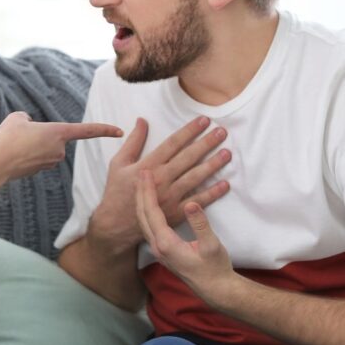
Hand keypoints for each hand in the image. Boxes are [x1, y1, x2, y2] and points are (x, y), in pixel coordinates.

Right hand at [0, 111, 122, 181]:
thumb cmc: (9, 137)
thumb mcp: (17, 118)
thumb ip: (27, 120)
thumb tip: (28, 125)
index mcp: (59, 132)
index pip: (87, 130)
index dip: (104, 129)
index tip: (119, 131)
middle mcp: (59, 149)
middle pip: (54, 138)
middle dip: (39, 136)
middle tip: (21, 135)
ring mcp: (50, 162)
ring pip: (43, 148)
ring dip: (31, 146)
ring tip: (15, 146)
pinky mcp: (40, 171)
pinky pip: (36, 158)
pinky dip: (27, 155)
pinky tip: (14, 156)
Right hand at [90, 116, 231, 252]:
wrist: (116, 224)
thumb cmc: (117, 191)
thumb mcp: (118, 163)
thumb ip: (133, 141)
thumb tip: (142, 120)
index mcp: (148, 165)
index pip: (173, 143)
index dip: (189, 131)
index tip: (204, 121)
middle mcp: (161, 179)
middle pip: (188, 157)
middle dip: (206, 143)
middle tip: (222, 132)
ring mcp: (170, 197)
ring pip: (195, 177)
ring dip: (213, 165)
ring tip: (227, 153)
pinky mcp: (176, 212)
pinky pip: (197, 201)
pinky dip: (212, 193)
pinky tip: (225, 184)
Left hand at [136, 170, 236, 301]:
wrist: (215, 290)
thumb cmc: (215, 268)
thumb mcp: (211, 246)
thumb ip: (200, 225)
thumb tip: (190, 204)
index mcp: (166, 243)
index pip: (151, 211)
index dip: (148, 190)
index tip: (146, 173)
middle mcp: (157, 246)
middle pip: (142, 214)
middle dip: (140, 192)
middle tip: (141, 173)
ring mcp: (158, 250)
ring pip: (144, 221)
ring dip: (142, 201)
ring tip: (143, 184)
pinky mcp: (163, 251)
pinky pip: (149, 226)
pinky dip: (148, 211)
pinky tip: (151, 203)